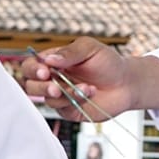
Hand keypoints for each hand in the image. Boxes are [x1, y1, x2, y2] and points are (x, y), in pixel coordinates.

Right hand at [19, 37, 135, 121]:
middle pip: (31, 86)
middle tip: (56, 87)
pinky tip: (90, 92)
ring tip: (86, 87)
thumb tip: (48, 59)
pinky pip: (64, 109)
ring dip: (66, 94)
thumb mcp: (89, 48)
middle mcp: (53, 79)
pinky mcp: (70, 110)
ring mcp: (61, 96)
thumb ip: (69, 52)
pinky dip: (76, 100)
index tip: (44, 71)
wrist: (127, 82)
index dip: (32, 69)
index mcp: (53, 62)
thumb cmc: (108, 62)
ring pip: (48, 100)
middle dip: (41, 87)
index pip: (31, 66)